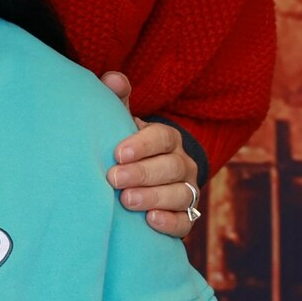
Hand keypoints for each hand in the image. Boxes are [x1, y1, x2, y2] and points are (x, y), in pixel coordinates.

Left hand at [100, 73, 199, 240]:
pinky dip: (171, 222)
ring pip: (181, 194)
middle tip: (114, 178)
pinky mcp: (187, 216)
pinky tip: (150, 221)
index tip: (118, 153)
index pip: (163, 138)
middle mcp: (183, 164)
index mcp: (168, 139)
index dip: (143, 144)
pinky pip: (186, 221)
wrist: (142, 180)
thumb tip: (113, 78)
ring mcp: (188, 191)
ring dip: (155, 197)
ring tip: (127, 201)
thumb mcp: (122, 122)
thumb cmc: (128, 147)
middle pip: (172, 167)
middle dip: (143, 173)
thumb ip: (117, 100)